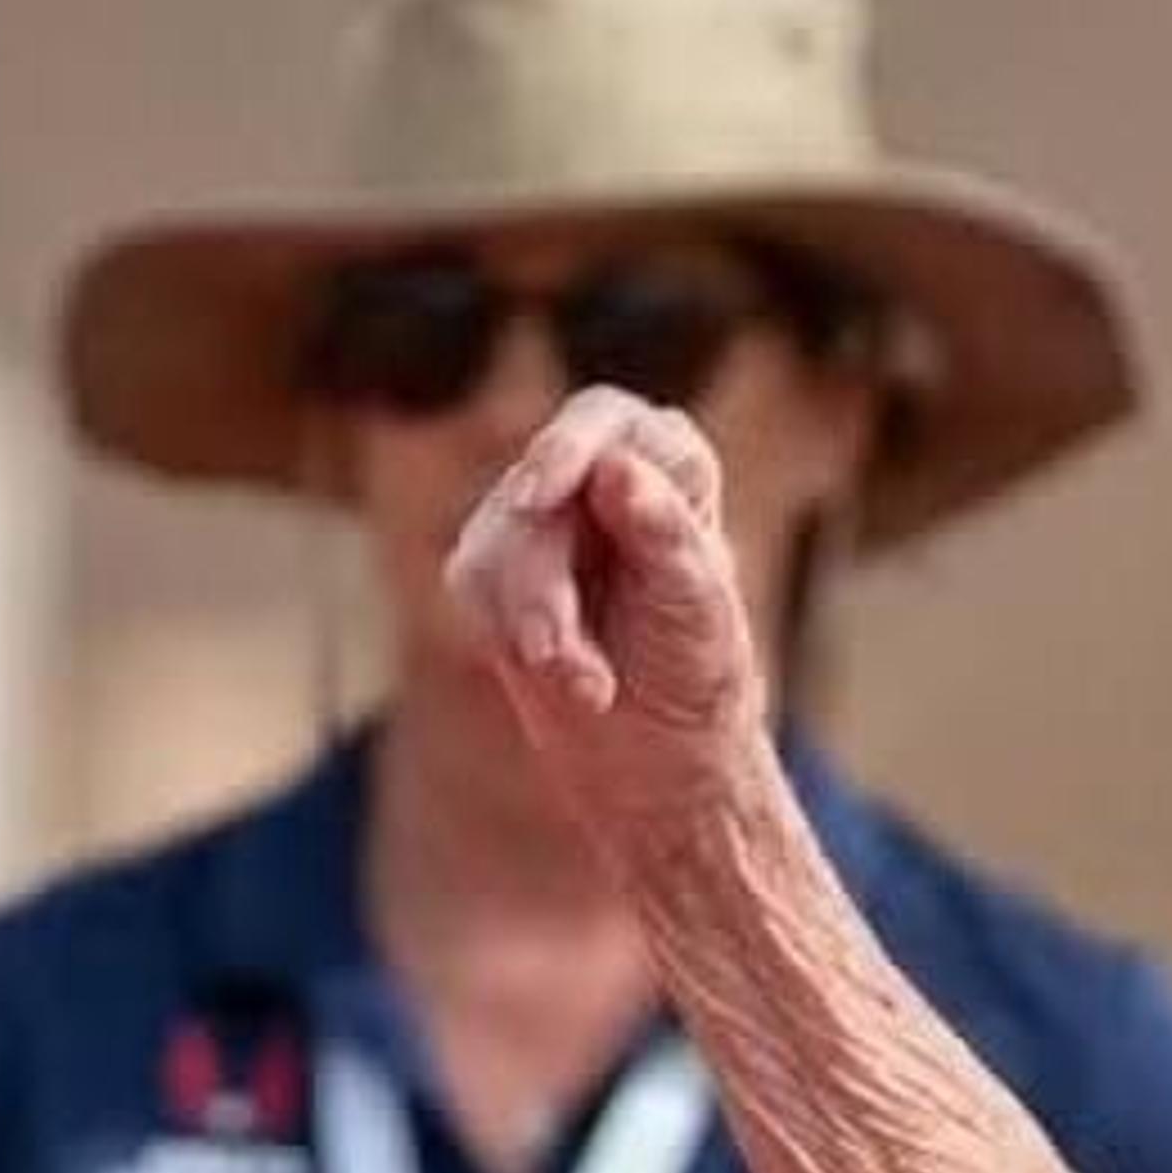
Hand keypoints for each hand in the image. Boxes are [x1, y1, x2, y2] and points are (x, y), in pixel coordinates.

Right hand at [444, 386, 770, 829]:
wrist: (664, 752)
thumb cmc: (699, 669)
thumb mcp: (696, 606)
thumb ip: (663, 535)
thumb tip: (617, 469)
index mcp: (670, 464)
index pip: (605, 421)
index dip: (568, 448)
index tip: (540, 493)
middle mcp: (600, 475)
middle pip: (536, 491)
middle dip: (543, 580)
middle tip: (554, 654)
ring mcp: (539, 516)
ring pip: (495, 540)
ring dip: (533, 621)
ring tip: (588, 685)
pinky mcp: (494, 565)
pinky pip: (472, 581)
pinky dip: (511, 636)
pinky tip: (567, 676)